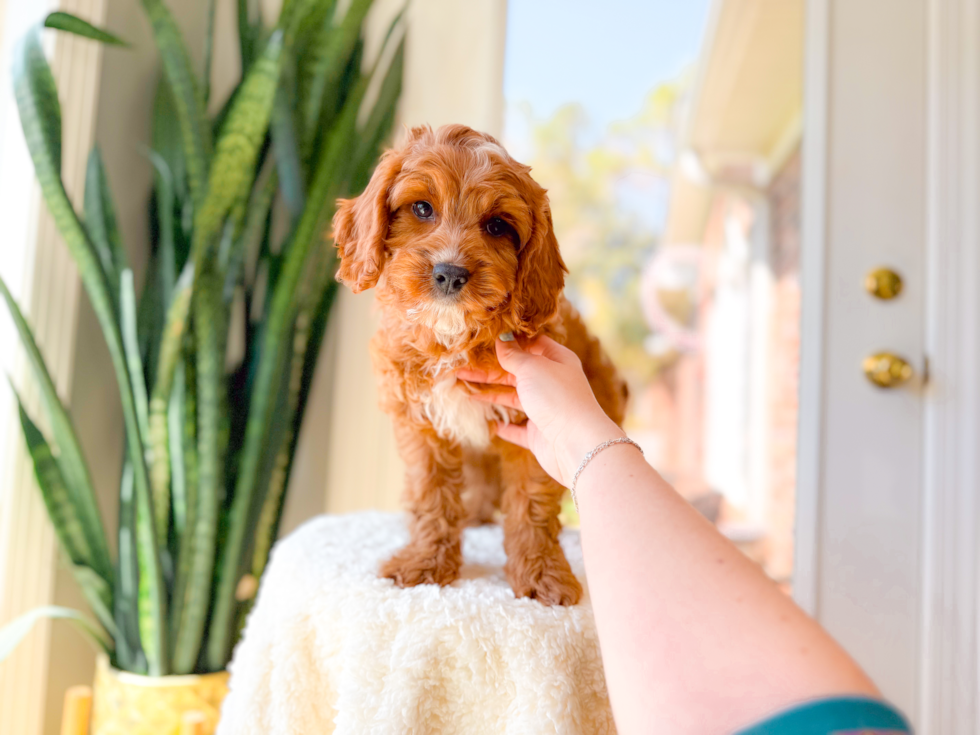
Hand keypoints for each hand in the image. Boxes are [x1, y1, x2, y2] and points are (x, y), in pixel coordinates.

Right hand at [457, 335, 622, 486]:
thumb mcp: (532, 368)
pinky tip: (486, 421)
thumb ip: (513, 355)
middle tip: (460, 364)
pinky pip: (515, 427)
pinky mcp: (538, 434)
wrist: (577, 444)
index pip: (530, 344)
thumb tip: (501, 338)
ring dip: (488, 392)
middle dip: (489, 369)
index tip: (482, 339)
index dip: (508, 341)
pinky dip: (501, 425)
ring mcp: (544, 409)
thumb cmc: (557, 398)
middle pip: (516, 371)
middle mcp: (551, 383)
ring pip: (512, 397)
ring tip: (462, 385)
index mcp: (557, 360)